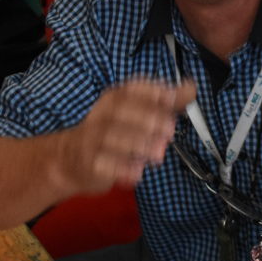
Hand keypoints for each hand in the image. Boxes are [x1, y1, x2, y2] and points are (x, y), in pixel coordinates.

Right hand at [52, 78, 195, 194]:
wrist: (70, 160)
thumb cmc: (111, 133)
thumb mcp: (137, 113)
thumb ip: (165, 102)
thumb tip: (191, 87)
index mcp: (114, 99)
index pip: (131, 89)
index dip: (151, 91)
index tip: (171, 97)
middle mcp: (102, 116)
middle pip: (121, 112)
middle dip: (147, 119)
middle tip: (170, 130)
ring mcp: (93, 140)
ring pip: (112, 139)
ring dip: (137, 144)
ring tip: (159, 153)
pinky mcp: (89, 163)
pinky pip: (102, 165)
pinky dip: (120, 169)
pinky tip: (137, 173)